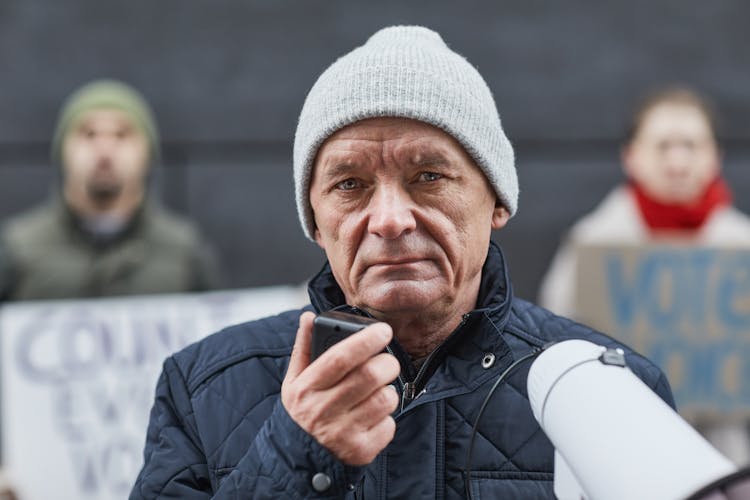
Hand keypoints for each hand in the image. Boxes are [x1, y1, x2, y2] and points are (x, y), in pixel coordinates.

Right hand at [281, 311, 400, 465]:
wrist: (297, 457)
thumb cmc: (303, 410)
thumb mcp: (294, 380)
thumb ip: (304, 347)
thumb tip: (308, 316)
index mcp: (306, 388)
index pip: (340, 358)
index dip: (365, 340)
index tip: (383, 330)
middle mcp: (322, 411)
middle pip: (369, 376)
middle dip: (387, 363)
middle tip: (388, 362)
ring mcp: (342, 433)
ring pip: (384, 400)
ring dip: (389, 390)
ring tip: (378, 390)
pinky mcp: (360, 451)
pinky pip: (389, 425)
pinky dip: (388, 418)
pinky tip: (373, 417)